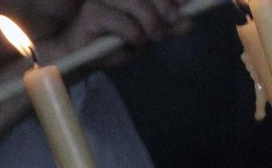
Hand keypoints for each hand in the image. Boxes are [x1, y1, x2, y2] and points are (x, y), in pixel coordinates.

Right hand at [47, 0, 189, 63]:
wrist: (82, 58)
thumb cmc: (111, 43)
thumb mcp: (145, 36)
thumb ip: (165, 28)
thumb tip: (189, 21)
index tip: (185, 2)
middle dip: (164, 4)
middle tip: (171, 22)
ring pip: (134, 0)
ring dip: (150, 20)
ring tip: (153, 37)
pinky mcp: (91, 13)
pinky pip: (119, 19)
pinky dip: (133, 32)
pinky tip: (135, 43)